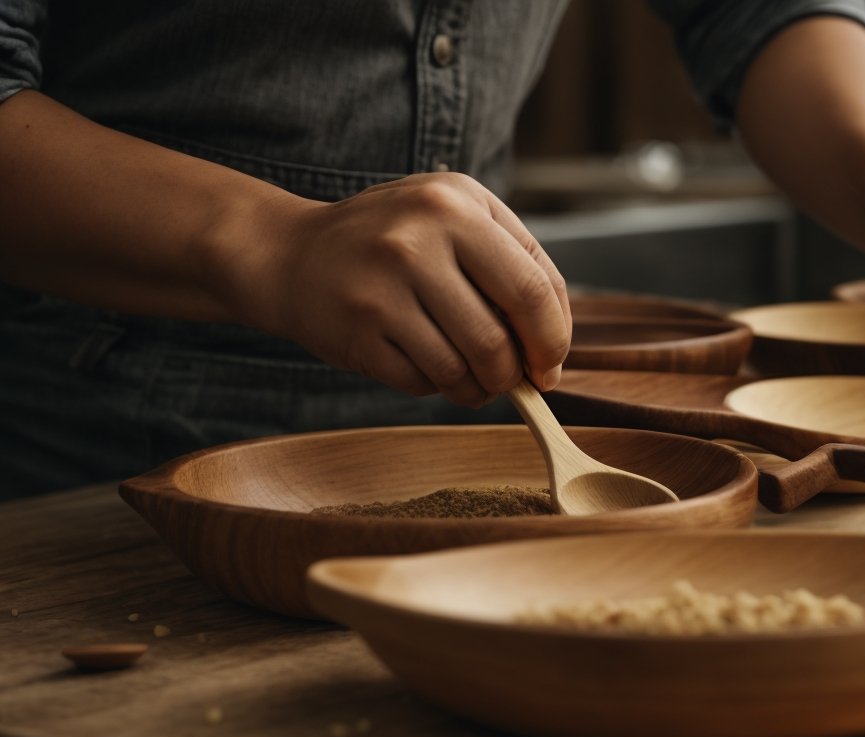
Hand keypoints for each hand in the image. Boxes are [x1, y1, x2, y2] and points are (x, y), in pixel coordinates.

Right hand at [243, 173, 569, 406]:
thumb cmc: (392, 241)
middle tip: (519, 380)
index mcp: (457, 203)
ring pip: (465, 366)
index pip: (535, 287)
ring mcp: (383, 287)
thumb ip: (513, 261)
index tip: (551, 361)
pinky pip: (424, 381)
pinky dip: (439, 386)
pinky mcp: (359, 332)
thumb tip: (555, 344)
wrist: (289, 254)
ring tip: (474, 377)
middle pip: (501, 337)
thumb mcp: (454, 216)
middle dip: (520, 371)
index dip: (554, 337)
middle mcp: (418, 239)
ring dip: (481, 386)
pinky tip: (428, 366)